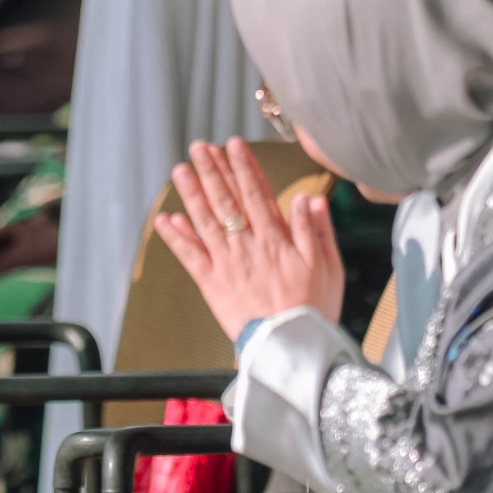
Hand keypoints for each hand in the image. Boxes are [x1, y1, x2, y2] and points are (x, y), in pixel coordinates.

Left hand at [156, 136, 343, 339]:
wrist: (290, 347)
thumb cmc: (313, 308)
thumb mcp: (327, 267)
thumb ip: (317, 230)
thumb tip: (311, 198)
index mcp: (276, 239)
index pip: (257, 193)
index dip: (244, 167)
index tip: (234, 144)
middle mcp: (248, 246)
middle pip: (226, 200)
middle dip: (212, 171)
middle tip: (199, 147)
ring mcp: (227, 264)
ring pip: (205, 221)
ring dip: (191, 194)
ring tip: (180, 170)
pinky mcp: (212, 284)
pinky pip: (190, 257)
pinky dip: (176, 238)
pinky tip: (165, 219)